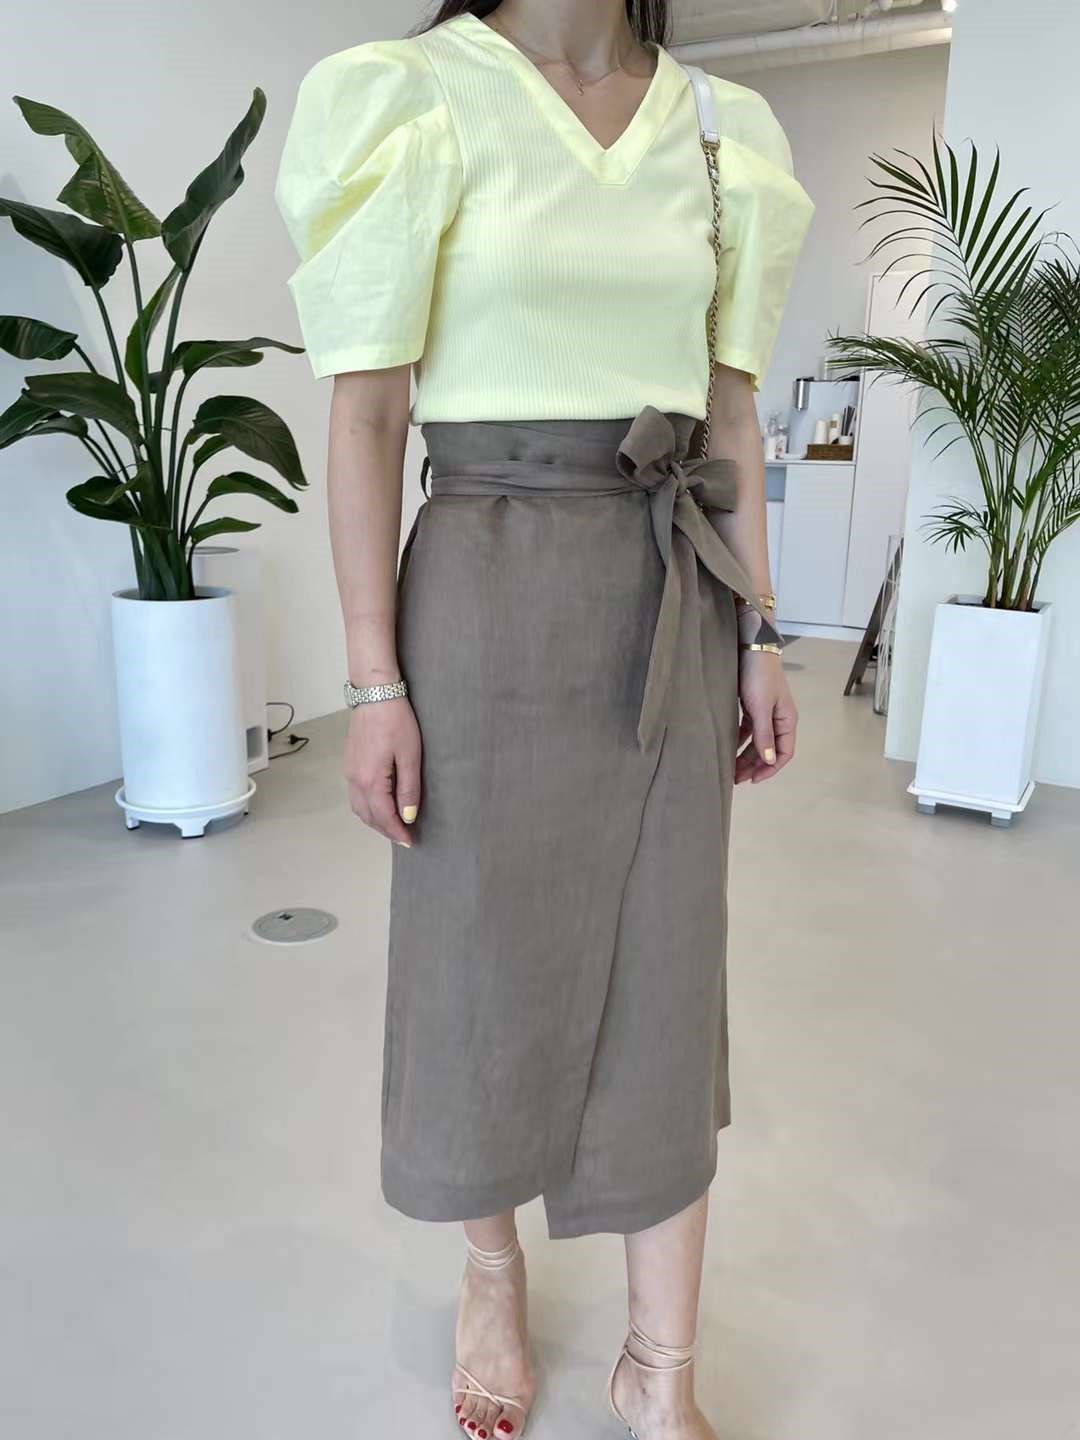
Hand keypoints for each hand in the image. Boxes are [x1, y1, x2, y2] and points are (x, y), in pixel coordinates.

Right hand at [344, 695, 421, 845]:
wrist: (375, 694)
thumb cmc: (396, 721)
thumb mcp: (410, 756)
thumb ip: (408, 789)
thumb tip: (407, 816)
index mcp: (370, 780)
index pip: (384, 817)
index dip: (397, 832)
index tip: (410, 842)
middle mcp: (355, 779)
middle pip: (368, 816)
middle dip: (385, 830)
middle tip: (403, 837)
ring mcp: (349, 772)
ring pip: (358, 807)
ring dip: (374, 820)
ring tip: (393, 825)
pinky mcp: (349, 763)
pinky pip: (355, 795)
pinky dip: (366, 807)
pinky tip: (379, 805)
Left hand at [735, 650, 796, 784]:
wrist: (751, 647)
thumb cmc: (759, 676)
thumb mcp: (761, 707)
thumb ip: (764, 734)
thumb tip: (768, 760)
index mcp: (787, 721)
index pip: (783, 753)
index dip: (770, 769)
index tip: (753, 780)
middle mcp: (778, 719)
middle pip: (768, 750)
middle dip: (754, 765)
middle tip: (735, 778)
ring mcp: (765, 713)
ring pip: (756, 742)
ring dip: (745, 756)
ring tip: (731, 768)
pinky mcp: (752, 706)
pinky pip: (747, 730)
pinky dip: (739, 741)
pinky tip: (729, 748)